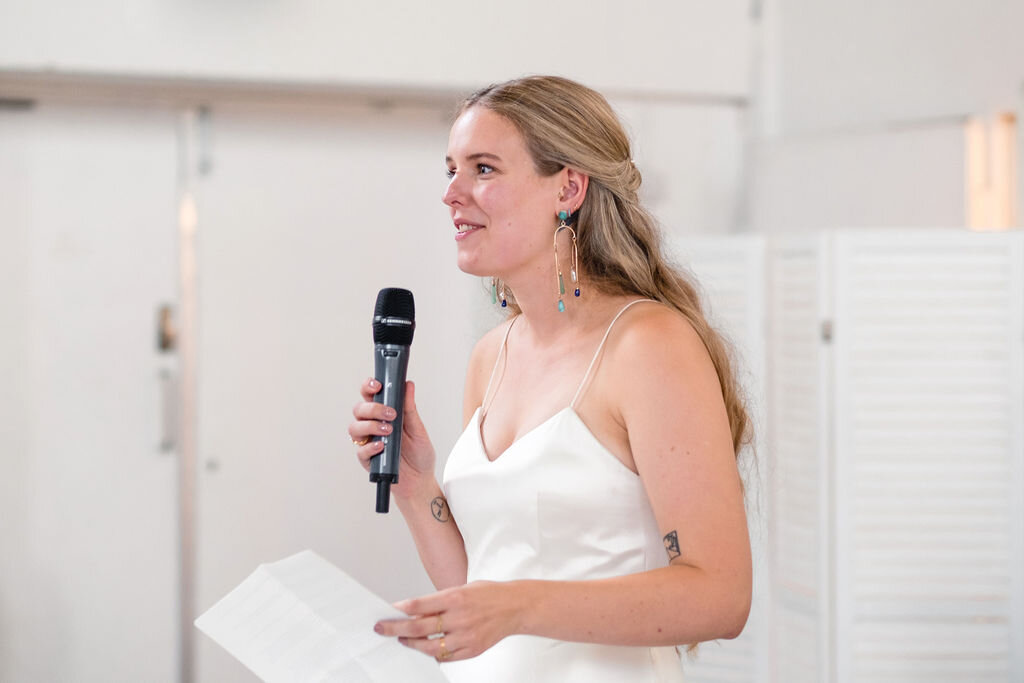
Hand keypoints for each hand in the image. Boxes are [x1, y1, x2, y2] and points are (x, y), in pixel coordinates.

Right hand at [348, 379, 435, 497]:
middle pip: (359, 409)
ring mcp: (368, 441)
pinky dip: (370, 446)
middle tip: (390, 414)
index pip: (370, 395)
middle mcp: (373, 425)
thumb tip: (407, 385)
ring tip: (388, 431)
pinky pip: (360, 450)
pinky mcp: (366, 458)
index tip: (377, 385)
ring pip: (354, 427)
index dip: (369, 386)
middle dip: (372, 408)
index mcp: (384, 414)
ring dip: (370, 426)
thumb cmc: (419, 453)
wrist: (420, 479)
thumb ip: (409, 408)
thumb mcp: (418, 428)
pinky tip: (382, 447)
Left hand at [374, 581, 521, 661]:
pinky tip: (427, 647)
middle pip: (419, 627)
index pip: (419, 605)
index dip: (400, 610)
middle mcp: (459, 617)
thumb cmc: (488, 594)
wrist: (515, 607)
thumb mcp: (463, 588)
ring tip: (404, 640)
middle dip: (396, 629)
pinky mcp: (472, 650)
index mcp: (455, 597)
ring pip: (429, 646)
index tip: (388, 612)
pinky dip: (433, 653)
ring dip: (412, 644)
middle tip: (383, 629)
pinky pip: (445, 656)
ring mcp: (465, 636)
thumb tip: (413, 610)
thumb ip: (439, 600)